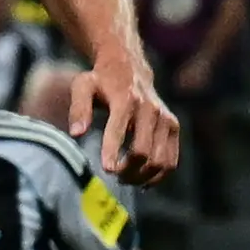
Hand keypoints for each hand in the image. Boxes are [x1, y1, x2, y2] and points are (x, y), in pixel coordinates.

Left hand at [79, 45, 182, 182]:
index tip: (107, 170)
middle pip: (142, 152)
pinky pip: (171, 160)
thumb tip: (76, 134)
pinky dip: (159, 176)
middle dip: (128, 170)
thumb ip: (78, 109)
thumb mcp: (83, 86)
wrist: (130, 67)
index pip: (119, 130)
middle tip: (115, 176)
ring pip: (159, 160)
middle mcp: (150, 109)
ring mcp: (165, 118)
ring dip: (142, 177)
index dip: (112, 152)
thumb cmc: (101, 80)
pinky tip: (143, 181)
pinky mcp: (173, 126)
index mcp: (126, 99)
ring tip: (126, 179)